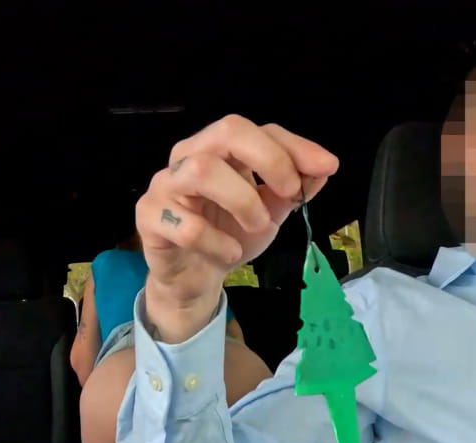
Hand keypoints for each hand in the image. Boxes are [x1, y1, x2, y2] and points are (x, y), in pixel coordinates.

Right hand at [135, 114, 338, 340]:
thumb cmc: (228, 236)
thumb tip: (324, 168)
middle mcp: (190, 155)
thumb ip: (294, 191)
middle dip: (269, 159)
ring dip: (242, 200)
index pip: (260, 130)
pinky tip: (228, 253)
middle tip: (289, 193)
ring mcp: (166, 184)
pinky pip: (184, 224)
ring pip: (202, 170)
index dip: (295, 146)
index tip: (327, 167)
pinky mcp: (149, 218)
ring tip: (257, 226)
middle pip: (228, 131)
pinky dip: (216, 242)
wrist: (194, 279)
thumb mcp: (270, 213)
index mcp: (221, 150)